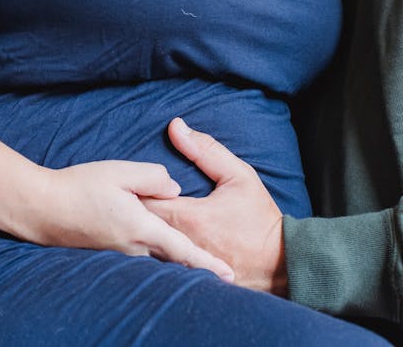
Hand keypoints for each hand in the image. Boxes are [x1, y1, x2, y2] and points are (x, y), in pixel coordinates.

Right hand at [25, 159, 234, 281]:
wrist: (41, 208)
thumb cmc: (79, 186)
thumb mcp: (119, 171)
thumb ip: (153, 177)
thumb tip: (174, 189)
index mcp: (141, 227)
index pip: (183, 249)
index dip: (207, 263)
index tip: (229, 275)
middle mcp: (133, 248)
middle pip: (173, 260)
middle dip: (197, 267)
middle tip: (224, 275)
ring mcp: (120, 254)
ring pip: (156, 259)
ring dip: (176, 261)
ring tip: (198, 265)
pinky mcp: (109, 253)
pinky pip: (140, 257)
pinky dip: (156, 257)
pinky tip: (158, 250)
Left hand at [143, 118, 287, 293]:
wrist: (279, 261)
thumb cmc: (258, 217)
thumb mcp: (238, 176)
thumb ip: (205, 150)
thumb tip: (176, 126)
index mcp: (187, 216)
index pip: (142, 200)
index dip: (133, 189)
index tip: (129, 182)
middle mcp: (179, 242)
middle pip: (138, 224)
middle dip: (130, 210)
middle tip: (123, 197)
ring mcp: (181, 263)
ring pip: (145, 246)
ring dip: (138, 230)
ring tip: (130, 217)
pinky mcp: (186, 275)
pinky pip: (159, 262)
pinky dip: (152, 250)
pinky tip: (148, 241)